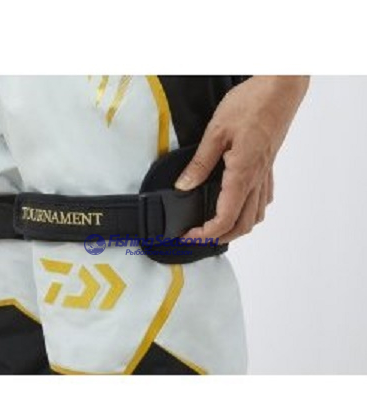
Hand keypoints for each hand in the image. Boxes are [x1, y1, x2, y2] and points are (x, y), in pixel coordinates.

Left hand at [175, 76, 308, 243]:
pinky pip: (263, 198)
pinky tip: (239, 204)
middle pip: (242, 224)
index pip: (225, 218)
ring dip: (236, 227)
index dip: (206, 233)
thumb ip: (200, 163)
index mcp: (242, 174)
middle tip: (199, 235)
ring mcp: (265, 174)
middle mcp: (256, 179)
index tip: (189, 235)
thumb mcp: (216, 132)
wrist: (281, 87)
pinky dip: (250, 210)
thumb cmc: (252, 104)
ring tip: (216, 226)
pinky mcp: (268, 166)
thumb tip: (184, 185)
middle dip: (220, 237)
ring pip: (255, 215)